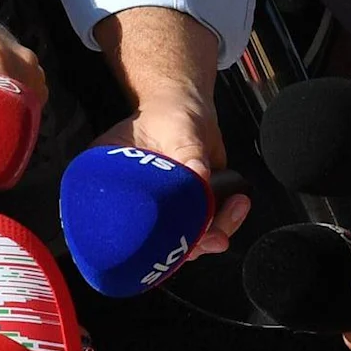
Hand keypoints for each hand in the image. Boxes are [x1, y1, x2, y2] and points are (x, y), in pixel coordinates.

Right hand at [93, 97, 247, 257]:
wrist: (187, 107)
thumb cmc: (170, 114)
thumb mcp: (177, 130)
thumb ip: (189, 155)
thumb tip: (201, 177)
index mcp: (113, 187)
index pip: (126, 227)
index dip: (152, 239)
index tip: (179, 236)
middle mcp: (134, 204)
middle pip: (156, 242)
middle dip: (189, 243)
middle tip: (214, 234)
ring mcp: (161, 210)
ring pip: (182, 240)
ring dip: (213, 232)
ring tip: (235, 208)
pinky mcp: (184, 210)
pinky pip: (201, 229)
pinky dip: (223, 222)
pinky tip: (236, 205)